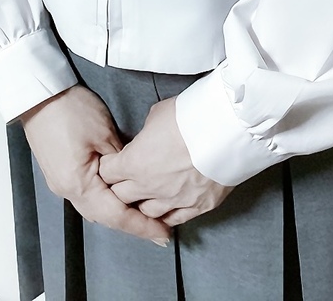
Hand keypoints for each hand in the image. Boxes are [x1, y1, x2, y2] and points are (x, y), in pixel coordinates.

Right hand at [19, 85, 170, 243]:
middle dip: (132, 224)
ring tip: (143, 214)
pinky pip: (86, 195)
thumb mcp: (104, 134)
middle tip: (159, 228)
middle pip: (104, 217)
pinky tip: (120, 196)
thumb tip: (134, 176)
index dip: (142, 226)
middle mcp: (67, 191)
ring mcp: (61, 183)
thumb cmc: (71, 110)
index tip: (163, 235)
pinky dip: (106, 200)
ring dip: (118, 213)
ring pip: (95, 208)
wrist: (40, 95)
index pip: (116, 215)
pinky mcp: (60, 173)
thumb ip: (121, 162)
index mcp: (78, 185)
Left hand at [98, 96, 232, 226]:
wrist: (225, 128)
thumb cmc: (190, 116)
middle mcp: (149, 186)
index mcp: (134, 162)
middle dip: (121, 187)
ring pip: (146, 213)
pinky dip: (168, 215)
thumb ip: (147, 132)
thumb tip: (149, 138)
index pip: (107, 173)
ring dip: (143, 203)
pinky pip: (175, 220)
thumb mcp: (158, 114)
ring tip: (147, 194)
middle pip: (121, 197)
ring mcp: (173, 200)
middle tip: (127, 179)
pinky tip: (167, 209)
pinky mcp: (197, 206)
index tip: (113, 162)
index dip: (109, 166)